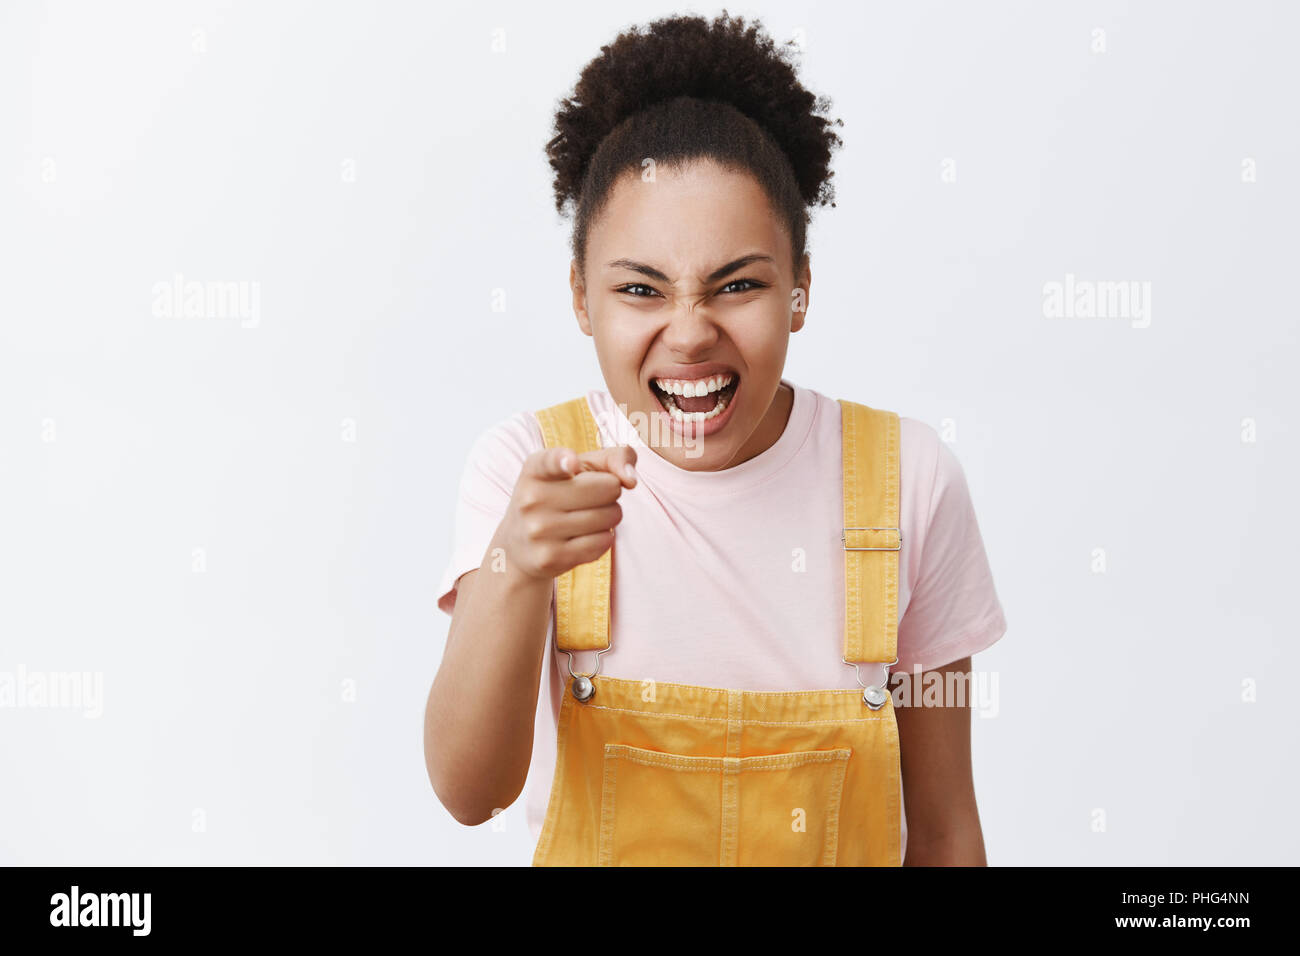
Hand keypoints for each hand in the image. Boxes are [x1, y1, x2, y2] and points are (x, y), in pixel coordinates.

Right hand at [496, 445, 637, 580]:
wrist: (519, 545)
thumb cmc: (558, 496)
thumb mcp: (577, 468)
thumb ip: (612, 458)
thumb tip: (631, 480)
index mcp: (534, 470)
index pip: (550, 461)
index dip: (564, 460)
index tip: (572, 462)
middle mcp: (532, 499)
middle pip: (607, 488)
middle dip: (611, 491)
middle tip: (594, 498)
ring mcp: (539, 530)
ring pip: (610, 516)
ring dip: (611, 515)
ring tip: (590, 516)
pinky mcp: (550, 558)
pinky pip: (603, 542)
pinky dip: (605, 537)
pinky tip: (588, 535)